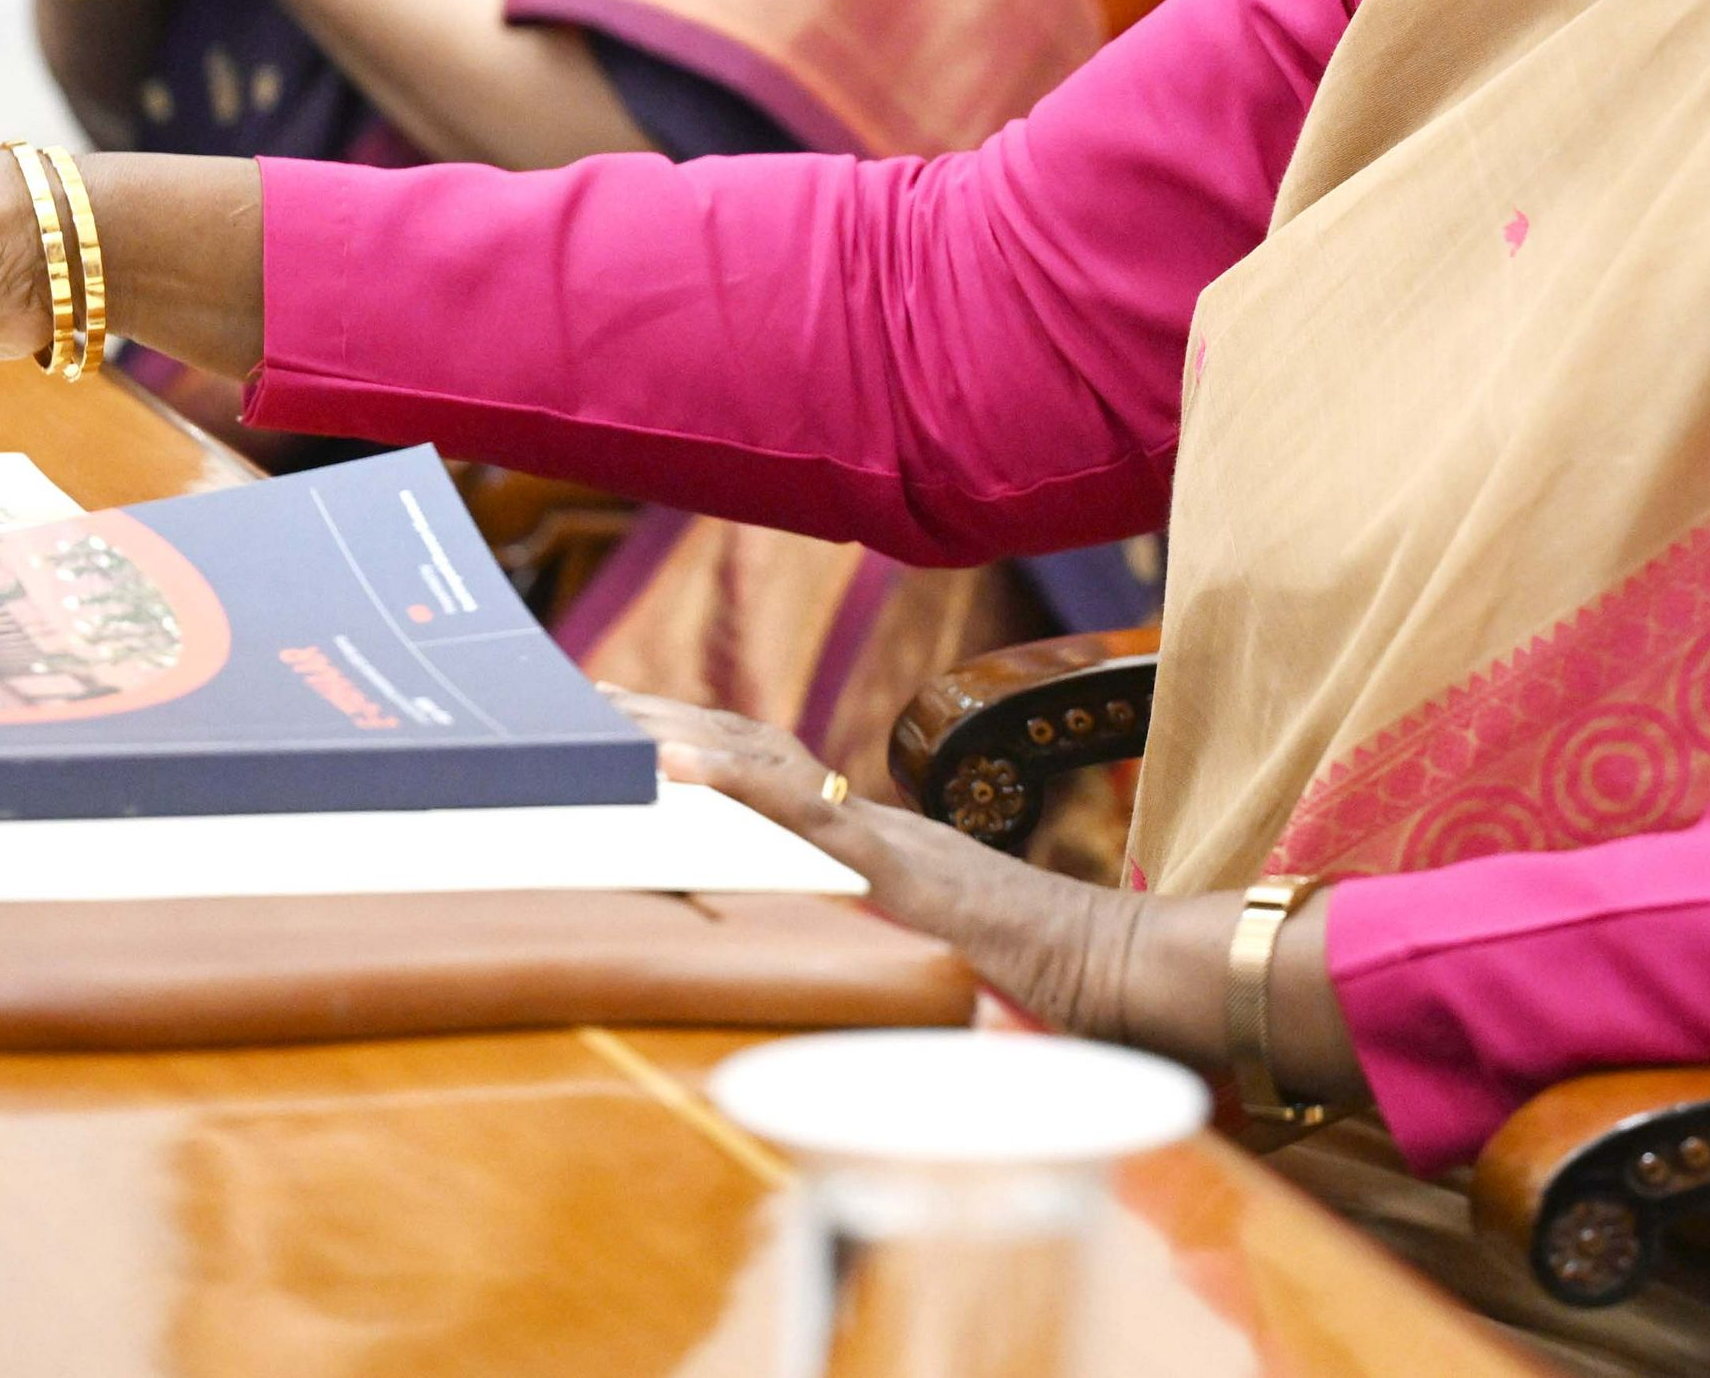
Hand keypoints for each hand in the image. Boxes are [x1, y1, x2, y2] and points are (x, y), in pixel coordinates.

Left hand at [614, 691, 1244, 1082]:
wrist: (1135, 981)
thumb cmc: (1061, 994)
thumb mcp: (951, 978)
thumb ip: (903, 972)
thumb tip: (865, 1014)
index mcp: (885, 850)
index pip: (778, 777)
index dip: (702, 746)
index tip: (628, 726)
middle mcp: (881, 828)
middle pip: (756, 750)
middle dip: (664, 719)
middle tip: (574, 694)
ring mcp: (890, 841)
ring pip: (767, 764)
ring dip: (676, 734)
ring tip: (598, 712)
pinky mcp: (901, 869)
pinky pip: (805, 816)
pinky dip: (733, 783)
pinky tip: (671, 765)